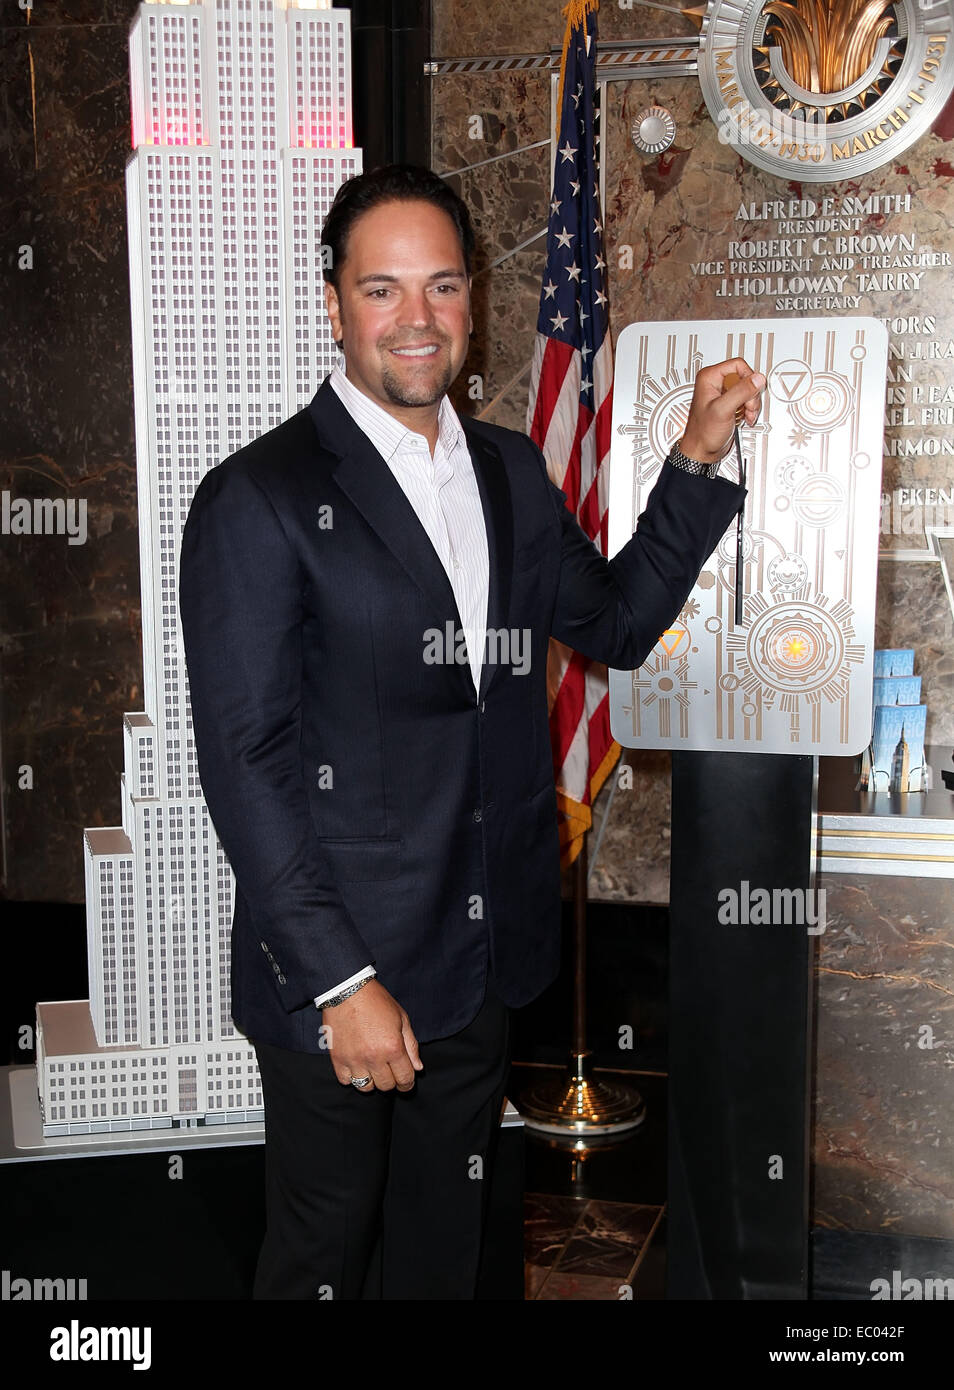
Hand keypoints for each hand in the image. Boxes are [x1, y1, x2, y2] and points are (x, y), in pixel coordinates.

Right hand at [322, 978, 422, 1092]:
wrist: (347, 990)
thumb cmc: (377, 1001)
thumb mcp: (402, 1019)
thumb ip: (411, 1046)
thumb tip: (417, 1068)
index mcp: (393, 1047)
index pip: (405, 1078)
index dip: (407, 1083)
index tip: (405, 1081)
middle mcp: (374, 1057)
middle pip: (386, 1086)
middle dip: (391, 1080)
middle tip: (389, 1069)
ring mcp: (354, 1059)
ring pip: (366, 1087)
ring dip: (372, 1080)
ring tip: (372, 1067)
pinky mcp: (337, 1058)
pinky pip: (346, 1080)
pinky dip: (352, 1076)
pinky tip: (356, 1065)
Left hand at [678, 358, 764, 465]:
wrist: (702, 451)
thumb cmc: (703, 433)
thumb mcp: (723, 409)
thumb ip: (741, 392)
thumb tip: (757, 379)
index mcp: (709, 377)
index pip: (738, 365)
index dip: (748, 378)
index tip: (750, 391)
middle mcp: (716, 383)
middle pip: (745, 377)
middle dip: (751, 394)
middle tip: (747, 406)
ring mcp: (723, 393)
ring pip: (748, 389)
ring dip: (752, 404)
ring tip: (746, 414)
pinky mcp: (730, 403)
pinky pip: (747, 399)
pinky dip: (750, 409)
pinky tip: (745, 418)